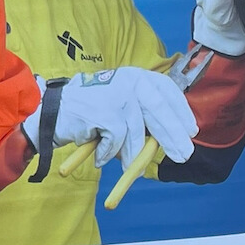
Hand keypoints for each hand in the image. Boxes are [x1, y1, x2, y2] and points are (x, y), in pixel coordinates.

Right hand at [46, 67, 197, 168]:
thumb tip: (169, 137)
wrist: (53, 109)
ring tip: (133, 169)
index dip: (181, 111)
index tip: (191, 129)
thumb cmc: (91, 108)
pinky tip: (101, 157)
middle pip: (159, 111)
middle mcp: (129, 81)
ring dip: (134, 155)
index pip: (167, 91)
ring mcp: (116, 96)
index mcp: (136, 75)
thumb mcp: (121, 102)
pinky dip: (108, 153)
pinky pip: (116, 140)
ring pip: (137, 132)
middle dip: (172, 136)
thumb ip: (143, 113)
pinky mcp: (103, 113)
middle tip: (183, 155)